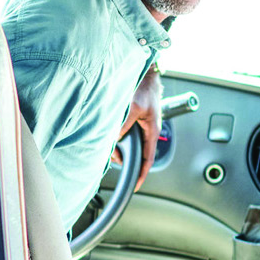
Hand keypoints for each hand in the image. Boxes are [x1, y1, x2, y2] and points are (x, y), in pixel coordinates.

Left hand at [113, 68, 161, 190]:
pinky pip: (121, 134)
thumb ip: (125, 123)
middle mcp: (145, 131)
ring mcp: (137, 126)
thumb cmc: (145, 89)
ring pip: (126, 143)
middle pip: (135, 153)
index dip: (142, 173)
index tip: (136, 185)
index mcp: (152, 131)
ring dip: (116, 147)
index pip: (148, 158)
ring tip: (108, 146)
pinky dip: (114, 138)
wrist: (144, 74)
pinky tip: (107, 137)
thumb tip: (115, 137)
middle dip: (123, 158)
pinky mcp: (130, 121)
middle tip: (111, 157)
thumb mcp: (135, 107)